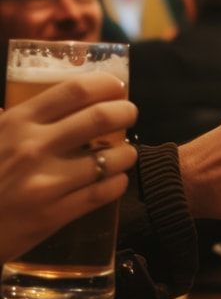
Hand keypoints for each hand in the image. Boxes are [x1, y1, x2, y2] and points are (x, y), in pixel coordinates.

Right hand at [0, 73, 137, 262]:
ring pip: (108, 159)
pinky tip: (118, 179)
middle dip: (124, 113)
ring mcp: (46, 182)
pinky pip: (102, 193)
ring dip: (126, 152)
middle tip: (129, 114)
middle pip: (99, 119)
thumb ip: (12, 119)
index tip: (116, 86)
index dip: (104, 84)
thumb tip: (41, 102)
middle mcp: (34, 147)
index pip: (73, 91)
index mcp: (17, 122)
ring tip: (125, 152)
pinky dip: (118, 183)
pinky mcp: (54, 214)